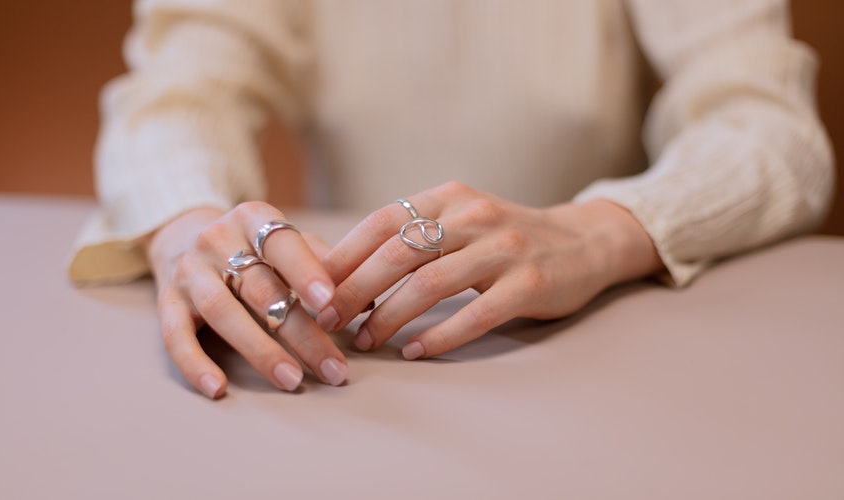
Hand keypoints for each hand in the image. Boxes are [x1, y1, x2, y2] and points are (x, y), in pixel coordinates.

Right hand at [144, 202, 347, 398]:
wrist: (182, 234)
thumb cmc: (253, 246)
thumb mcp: (284, 241)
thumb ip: (322, 263)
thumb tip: (366, 301)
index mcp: (252, 218)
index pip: (282, 243)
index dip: (306, 271)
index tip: (330, 301)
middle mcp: (216, 240)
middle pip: (261, 288)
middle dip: (301, 331)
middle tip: (334, 367)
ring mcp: (189, 271)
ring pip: (223, 312)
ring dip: (259, 350)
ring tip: (292, 380)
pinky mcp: (166, 302)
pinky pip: (175, 336)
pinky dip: (195, 364)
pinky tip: (218, 389)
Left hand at [317, 181, 662, 358]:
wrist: (583, 242)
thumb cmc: (506, 238)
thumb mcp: (461, 221)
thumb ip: (415, 236)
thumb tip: (344, 271)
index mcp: (449, 198)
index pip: (382, 222)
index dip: (342, 255)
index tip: (312, 287)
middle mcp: (473, 215)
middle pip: (398, 253)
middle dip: (354, 290)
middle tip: (327, 320)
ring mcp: (503, 248)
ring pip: (430, 283)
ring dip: (389, 316)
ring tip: (366, 341)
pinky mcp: (528, 282)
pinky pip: (474, 313)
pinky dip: (438, 335)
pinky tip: (415, 352)